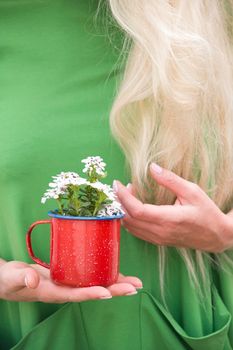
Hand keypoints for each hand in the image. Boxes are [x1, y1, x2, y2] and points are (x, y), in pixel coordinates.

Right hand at [0, 260, 141, 302]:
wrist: (8, 279)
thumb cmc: (9, 279)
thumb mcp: (13, 277)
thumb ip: (22, 277)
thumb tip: (33, 279)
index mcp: (52, 292)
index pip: (75, 295)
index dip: (92, 294)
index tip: (109, 293)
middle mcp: (64, 290)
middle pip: (92, 291)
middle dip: (114, 289)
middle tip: (135, 287)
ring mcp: (68, 283)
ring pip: (95, 283)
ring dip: (115, 283)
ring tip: (134, 282)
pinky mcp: (68, 275)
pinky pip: (89, 275)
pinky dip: (103, 273)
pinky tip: (115, 270)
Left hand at [114, 163, 232, 252]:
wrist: (216, 236)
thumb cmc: (206, 212)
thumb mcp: (191, 191)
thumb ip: (170, 180)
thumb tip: (152, 167)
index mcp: (168, 219)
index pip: (137, 210)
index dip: (123, 197)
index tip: (117, 184)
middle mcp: (160, 232)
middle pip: (129, 219)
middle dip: (119, 202)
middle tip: (118, 187)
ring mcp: (158, 239)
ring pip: (130, 227)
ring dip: (123, 210)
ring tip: (126, 193)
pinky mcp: (157, 241)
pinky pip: (136, 232)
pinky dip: (129, 219)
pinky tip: (133, 206)